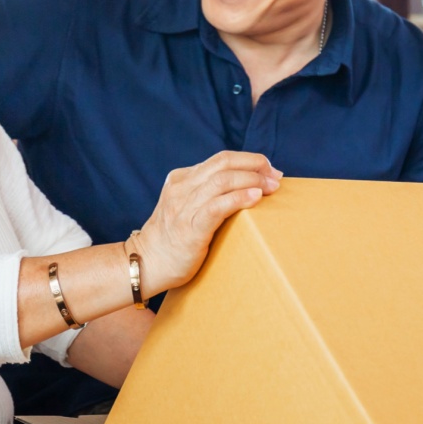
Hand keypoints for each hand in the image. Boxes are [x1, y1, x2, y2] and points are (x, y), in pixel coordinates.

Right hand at [136, 151, 281, 293]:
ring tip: (271, 187)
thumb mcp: (185, 206)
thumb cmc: (173, 239)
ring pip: (222, 180)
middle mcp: (181, 187)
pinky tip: (256, 198)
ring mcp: (183, 207)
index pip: (221, 159)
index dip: (250, 160)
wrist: (146, 264)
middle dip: (255, 165)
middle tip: (276, 177)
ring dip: (252, 180)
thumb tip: (246, 188)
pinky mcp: (189, 228)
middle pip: (224, 162)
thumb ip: (206, 194)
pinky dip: (239, 198)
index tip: (270, 170)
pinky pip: (217, 206)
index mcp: (181, 178)